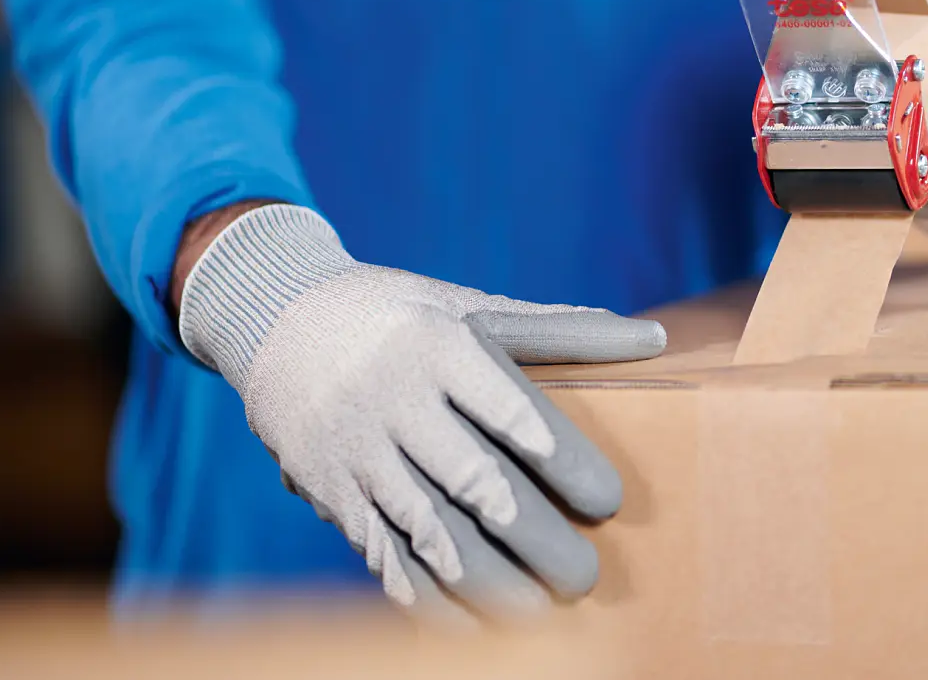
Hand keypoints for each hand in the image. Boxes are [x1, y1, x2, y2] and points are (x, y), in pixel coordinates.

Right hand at [176, 204, 664, 621]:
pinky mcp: (327, 485)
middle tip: (585, 578)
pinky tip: (464, 624)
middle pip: (474, 481)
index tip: (610, 502)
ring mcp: (356, 447)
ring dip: (485, 580)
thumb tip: (653, 339)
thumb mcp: (470, 303)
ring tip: (539, 615)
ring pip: (426, 528)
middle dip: (535, 538)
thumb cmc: (399, 312)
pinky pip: (377, 549)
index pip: (514, 413)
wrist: (274, 313)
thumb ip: (559, 329)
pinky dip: (422, 593)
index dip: (566, 462)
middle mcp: (396, 399)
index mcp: (442, 346)